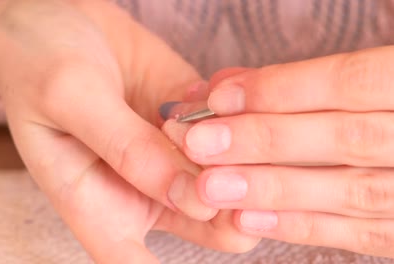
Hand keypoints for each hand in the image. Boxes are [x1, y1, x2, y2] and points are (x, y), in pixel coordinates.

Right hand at [0, 0, 258, 261]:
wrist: (53, 18)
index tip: (207, 245)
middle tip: (235, 177)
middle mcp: (141, 185)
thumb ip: (125, 147)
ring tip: (223, 122)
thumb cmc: (38, 63)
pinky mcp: (193, 117)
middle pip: (203, 224)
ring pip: (228, 176)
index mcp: (96, 201)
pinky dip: (237, 113)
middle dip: (231, 209)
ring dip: (241, 156)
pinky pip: (233, 126)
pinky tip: (218, 89)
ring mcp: (173, 151)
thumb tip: (189, 196)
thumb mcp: (72, 99)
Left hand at [163, 46, 393, 257]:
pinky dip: (303, 226)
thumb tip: (229, 84)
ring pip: (352, 191)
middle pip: (344, 139)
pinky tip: (248, 219)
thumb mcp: (381, 64)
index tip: (219, 96)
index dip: (281, 89)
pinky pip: (363, 233)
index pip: (351, 83)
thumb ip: (315, 73)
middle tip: (198, 141)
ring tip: (211, 187)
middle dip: (264, 140)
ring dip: (273, 189)